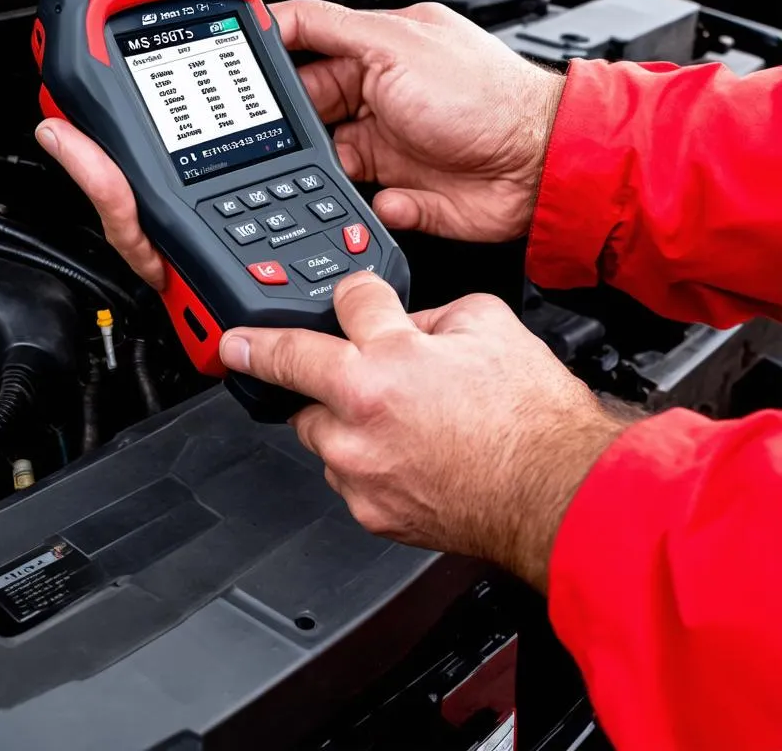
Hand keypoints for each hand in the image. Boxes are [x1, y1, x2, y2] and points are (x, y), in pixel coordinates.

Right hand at [35, 0, 563, 289]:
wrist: (537, 164)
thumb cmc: (484, 95)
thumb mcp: (397, 42)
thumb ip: (331, 27)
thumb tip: (276, 10)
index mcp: (369, 54)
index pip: (298, 51)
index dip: (261, 62)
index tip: (221, 74)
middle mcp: (371, 100)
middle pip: (300, 116)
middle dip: (284, 130)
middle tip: (263, 143)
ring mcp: (381, 149)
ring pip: (319, 165)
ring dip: (317, 174)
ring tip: (322, 176)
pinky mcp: (393, 194)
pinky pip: (353, 205)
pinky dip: (356, 207)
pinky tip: (378, 197)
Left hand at [218, 271, 627, 590]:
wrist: (560, 495)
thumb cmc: (533, 419)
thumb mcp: (489, 326)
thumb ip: (434, 314)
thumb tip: (410, 321)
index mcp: (388, 358)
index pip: (346, 300)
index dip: (349, 290)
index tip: (332, 297)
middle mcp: (362, 415)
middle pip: (286, 370)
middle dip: (266, 353)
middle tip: (241, 346)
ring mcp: (361, 468)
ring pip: (314, 429)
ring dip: (332, 413)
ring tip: (380, 410)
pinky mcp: (370, 510)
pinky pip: (345, 474)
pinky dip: (360, 459)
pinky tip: (401, 451)